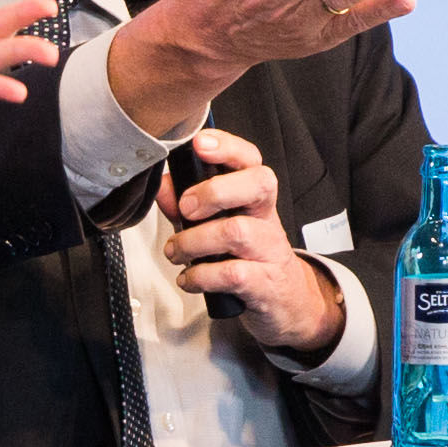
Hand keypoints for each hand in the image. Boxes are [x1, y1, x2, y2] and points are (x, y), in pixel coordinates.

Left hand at [154, 133, 341, 355]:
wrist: (284, 302)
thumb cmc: (247, 258)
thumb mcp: (217, 227)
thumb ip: (188, 206)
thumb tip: (163, 186)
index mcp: (253, 198)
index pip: (250, 160)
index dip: (227, 147)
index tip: (200, 144)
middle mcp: (265, 219)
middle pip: (257, 185)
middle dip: (214, 191)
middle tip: (185, 209)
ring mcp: (269, 250)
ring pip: (236, 231)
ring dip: (193, 242)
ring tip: (176, 252)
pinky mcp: (265, 283)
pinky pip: (232, 274)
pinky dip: (200, 276)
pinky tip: (189, 279)